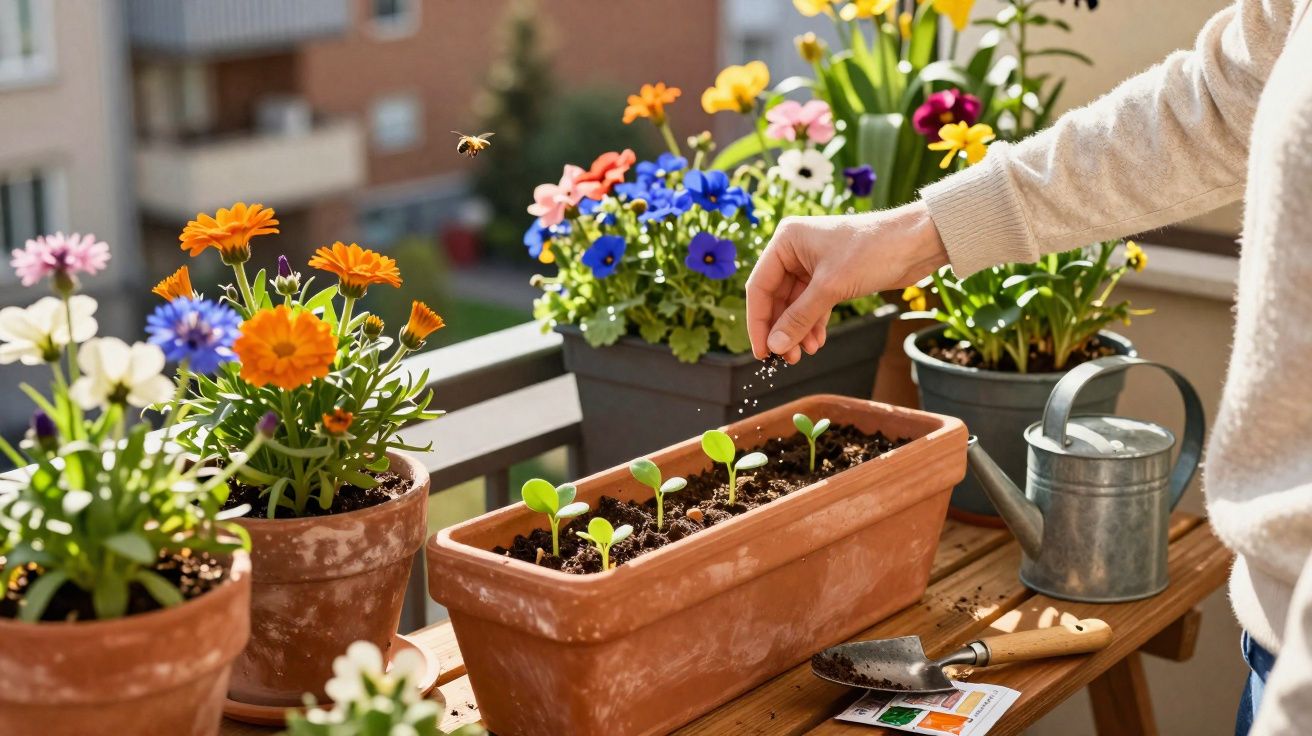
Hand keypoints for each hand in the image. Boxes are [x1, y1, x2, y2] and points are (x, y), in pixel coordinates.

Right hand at [746, 201, 948, 363]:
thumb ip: (799, 318)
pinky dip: (814, 323)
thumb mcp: (831, 287)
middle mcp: (795, 250)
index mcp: (786, 240)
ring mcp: (813, 263)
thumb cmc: (872, 250)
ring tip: (804, 355)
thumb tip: (775, 346)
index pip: (760, 286)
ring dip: (798, 330)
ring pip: (795, 304)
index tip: (763, 352)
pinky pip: (813, 304)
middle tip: (786, 358)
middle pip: (776, 298)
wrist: (917, 242)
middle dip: (782, 329)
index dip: (759, 322)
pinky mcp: (832, 276)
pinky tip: (817, 342)